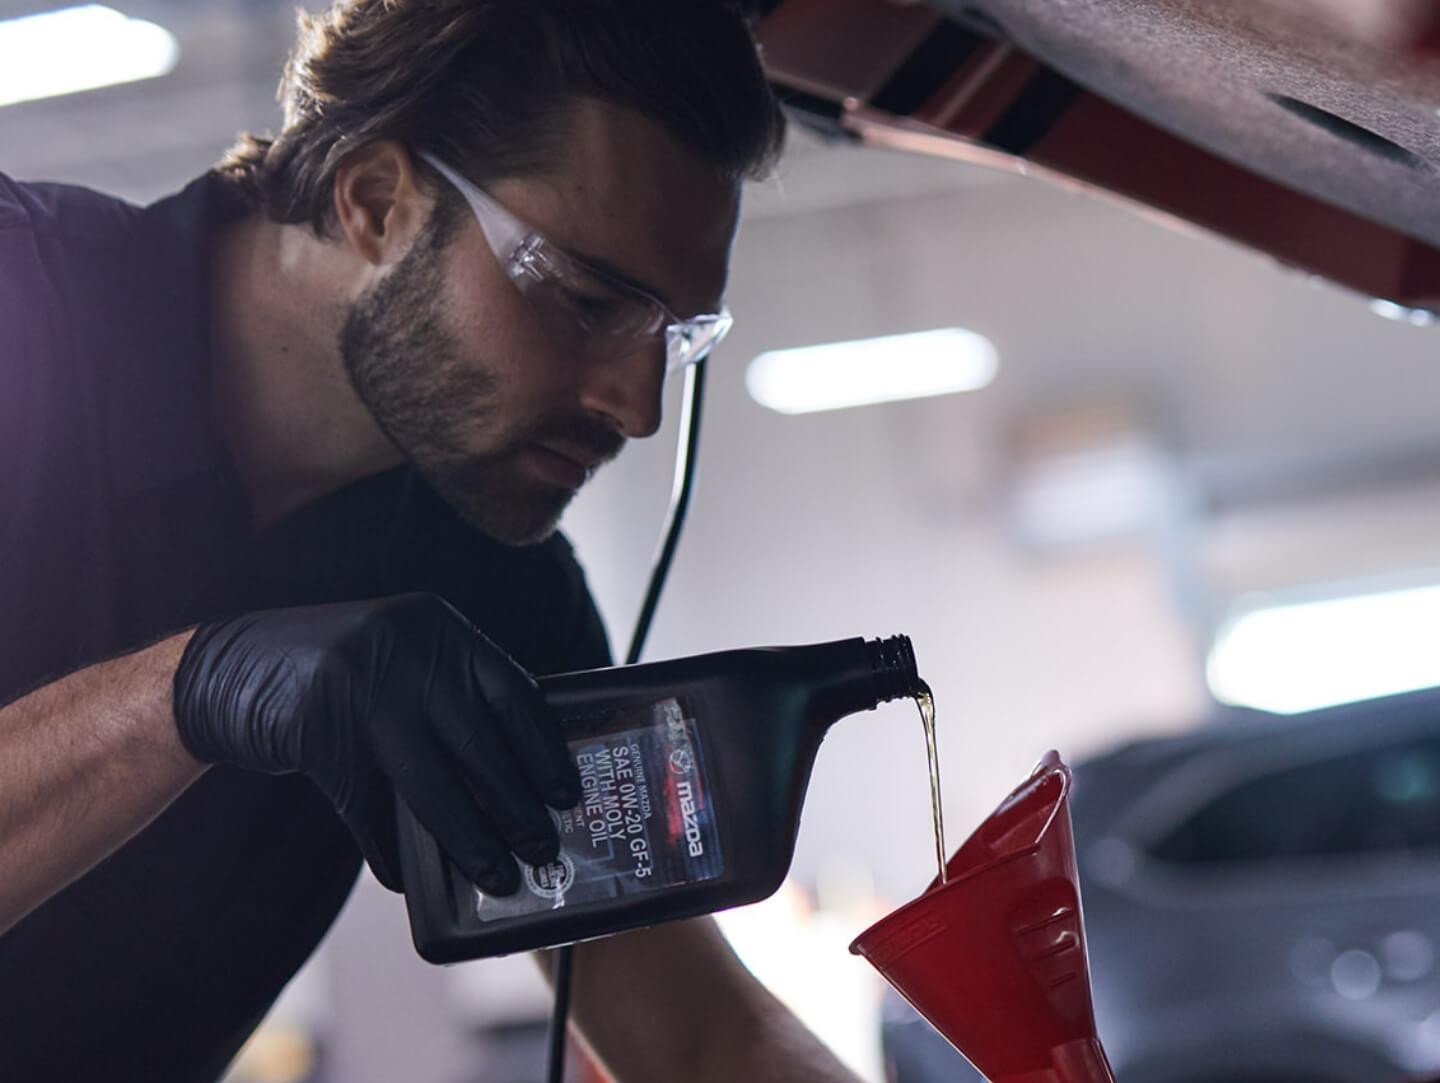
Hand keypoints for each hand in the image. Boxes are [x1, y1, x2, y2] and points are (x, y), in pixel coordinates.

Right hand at [171, 593, 580, 892]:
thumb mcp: (403, 661)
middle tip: (542, 848)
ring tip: (495, 874)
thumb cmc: (338, 673)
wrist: (227, 665)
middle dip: (515, 806)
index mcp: (438, 628)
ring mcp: (359, 687)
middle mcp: (405, 650)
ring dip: (467, 838)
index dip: (544, 749)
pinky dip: (390, 848)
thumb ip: (452, 698)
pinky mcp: (317, 731)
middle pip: (478, 744)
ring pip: (429, 782)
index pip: (513, 692)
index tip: (567, 793)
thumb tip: (517, 782)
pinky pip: (368, 806)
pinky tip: (406, 880)